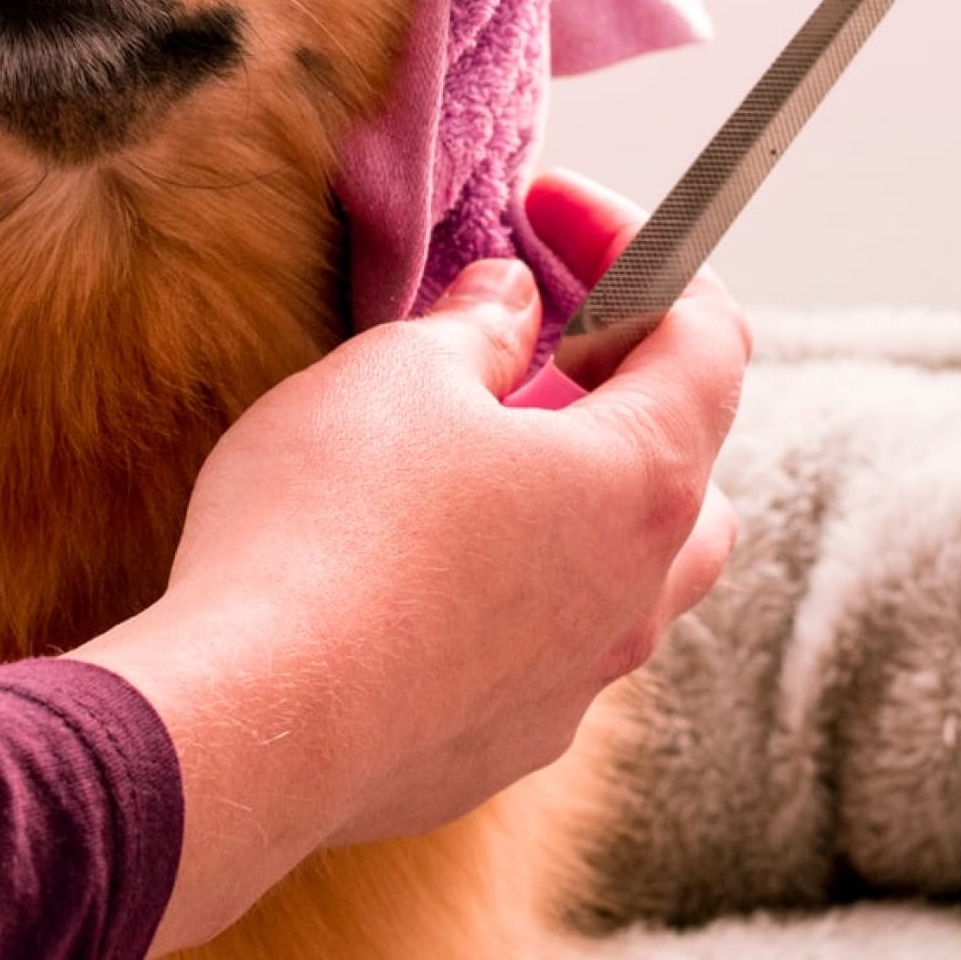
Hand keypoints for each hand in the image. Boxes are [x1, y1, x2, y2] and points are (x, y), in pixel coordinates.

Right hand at [72, 169, 746, 957]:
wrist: (255, 719)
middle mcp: (638, 593)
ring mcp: (577, 686)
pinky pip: (540, 652)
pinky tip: (406, 576)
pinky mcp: (503, 748)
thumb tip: (512, 302)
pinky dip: (504, 596)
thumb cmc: (329, 526)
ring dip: (567, 506)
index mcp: (641, 480)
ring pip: (622, 575)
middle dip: (620, 392)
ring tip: (465, 469)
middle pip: (687, 468)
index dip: (636, 250)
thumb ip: (475, 328)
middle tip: (525, 352)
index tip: (548, 211)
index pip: (705, 336)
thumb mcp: (396, 373)